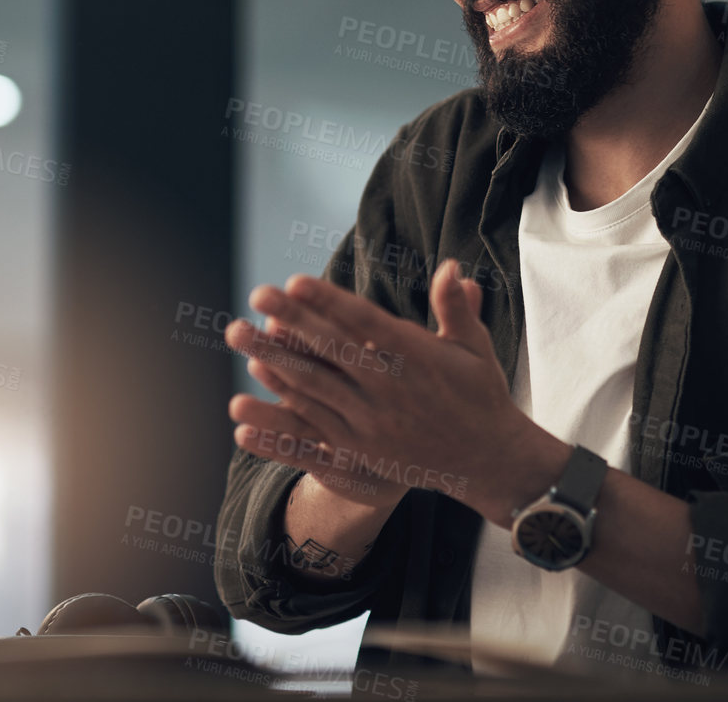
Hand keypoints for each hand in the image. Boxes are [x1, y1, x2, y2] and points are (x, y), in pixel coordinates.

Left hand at [226, 258, 544, 517]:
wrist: (488, 461)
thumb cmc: (480, 394)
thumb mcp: (473, 347)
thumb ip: (456, 306)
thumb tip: (450, 265)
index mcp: (417, 358)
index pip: (363, 324)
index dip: (328, 302)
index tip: (295, 281)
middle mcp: (390, 390)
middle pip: (330, 350)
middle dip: (291, 320)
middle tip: (257, 293)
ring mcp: (371, 422)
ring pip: (312, 386)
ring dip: (272, 358)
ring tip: (239, 333)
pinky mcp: (359, 449)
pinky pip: (311, 422)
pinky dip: (280, 403)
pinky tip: (254, 386)